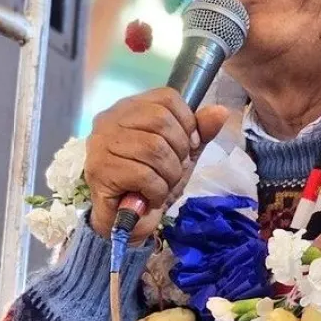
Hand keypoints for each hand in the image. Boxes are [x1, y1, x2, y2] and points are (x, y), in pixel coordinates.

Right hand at [85, 87, 229, 244]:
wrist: (125, 222)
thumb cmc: (151, 182)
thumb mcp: (182, 153)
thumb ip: (200, 131)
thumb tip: (220, 111)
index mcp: (130, 108)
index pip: (167, 98)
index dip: (186, 123)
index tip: (187, 146)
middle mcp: (110, 119)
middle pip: (161, 121)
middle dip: (179, 152)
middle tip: (173, 171)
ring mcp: (101, 143)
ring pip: (153, 148)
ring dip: (169, 174)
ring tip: (162, 185)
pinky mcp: (100, 170)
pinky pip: (143, 175)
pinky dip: (156, 191)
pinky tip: (150, 197)